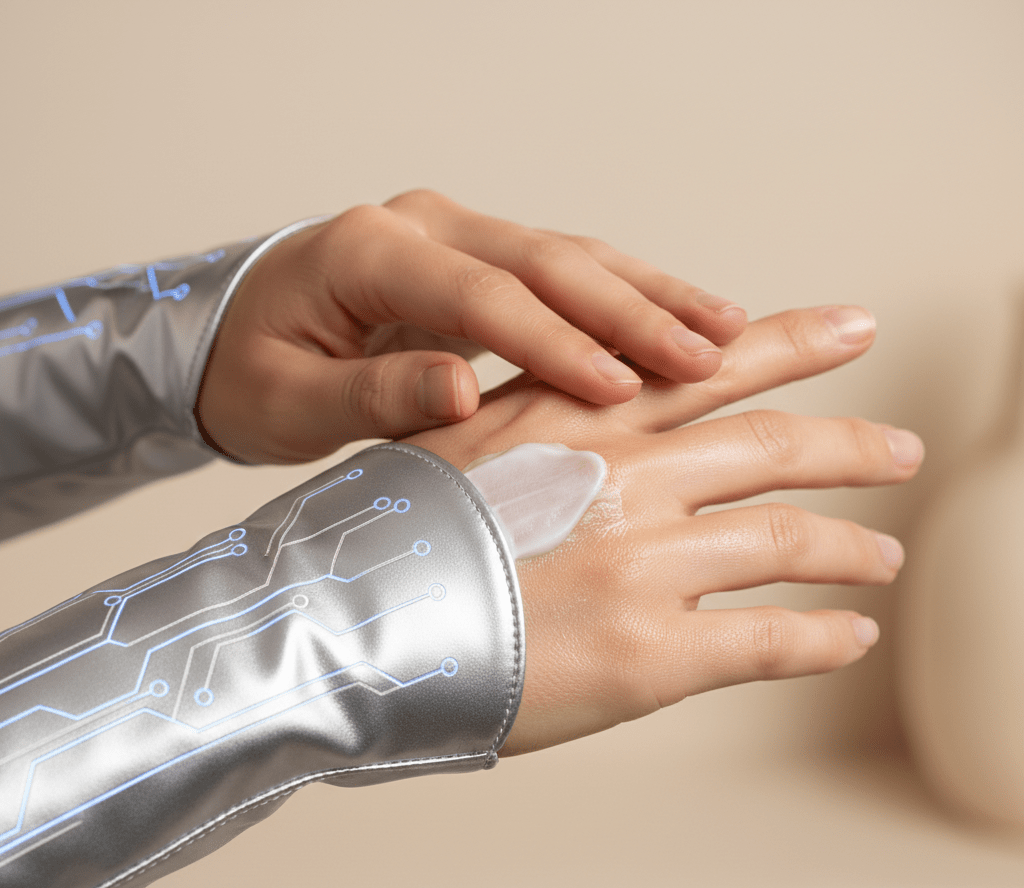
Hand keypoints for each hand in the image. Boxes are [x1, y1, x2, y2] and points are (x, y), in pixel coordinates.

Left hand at [195, 190, 745, 462]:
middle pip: (547, 261)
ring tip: (729, 329)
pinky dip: (626, 301)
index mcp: (369, 252)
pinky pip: (563, 278)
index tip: (619, 387)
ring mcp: (456, 240)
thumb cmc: (249, 372)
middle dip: (632, 311)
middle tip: (712, 354)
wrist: (227, 340)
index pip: (482, 295)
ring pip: (571, 258)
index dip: (555, 342)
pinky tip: (679, 322)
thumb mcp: (286, 400)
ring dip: (651, 295)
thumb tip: (461, 391)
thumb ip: (368, 395)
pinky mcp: (477, 266)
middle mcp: (424, 229)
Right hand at [406, 305, 924, 754]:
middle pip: (776, 445)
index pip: (708, 363)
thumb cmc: (385, 538)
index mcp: (576, 417)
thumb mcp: (455, 448)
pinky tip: (851, 635)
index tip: (850, 326)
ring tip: (885, 558)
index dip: (789, 339)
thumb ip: (529, 430)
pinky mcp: (652, 654)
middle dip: (850, 445)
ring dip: (853, 549)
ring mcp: (645, 562)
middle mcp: (626, 475)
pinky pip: (770, 638)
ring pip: (789, 539)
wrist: (346, 622)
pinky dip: (823, 637)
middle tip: (901, 450)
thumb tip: (571, 422)